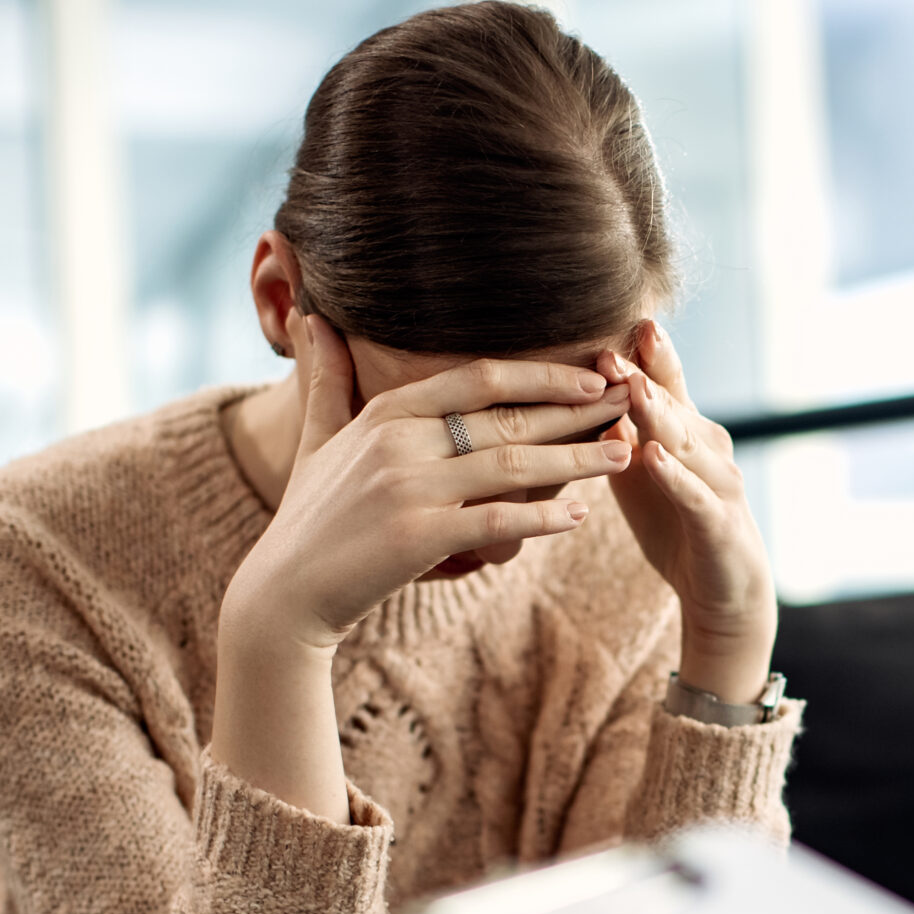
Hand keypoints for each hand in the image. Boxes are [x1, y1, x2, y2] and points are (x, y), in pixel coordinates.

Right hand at [208, 311, 630, 821]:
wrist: (283, 595)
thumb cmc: (307, 519)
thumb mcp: (315, 441)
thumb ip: (327, 381)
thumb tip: (313, 318)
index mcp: (387, 413)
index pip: (478, 378)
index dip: (541, 374)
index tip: (591, 374)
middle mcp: (400, 442)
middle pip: (507, 416)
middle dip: (576, 410)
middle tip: (630, 403)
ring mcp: (410, 488)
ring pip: (513, 464)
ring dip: (576, 459)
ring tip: (625, 454)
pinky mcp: (419, 538)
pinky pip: (497, 521)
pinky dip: (542, 517)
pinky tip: (579, 515)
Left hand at [597, 319, 776, 703]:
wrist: (723, 591)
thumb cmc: (676, 525)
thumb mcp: (639, 477)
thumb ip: (618, 438)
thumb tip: (582, 399)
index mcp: (685, 432)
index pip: (664, 383)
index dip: (645, 354)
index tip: (619, 319)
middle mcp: (707, 448)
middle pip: (672, 405)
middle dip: (642, 375)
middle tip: (611, 345)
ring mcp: (717, 484)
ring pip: (684, 443)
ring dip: (658, 414)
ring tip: (630, 387)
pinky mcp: (717, 524)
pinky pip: (693, 495)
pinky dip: (673, 476)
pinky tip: (652, 456)